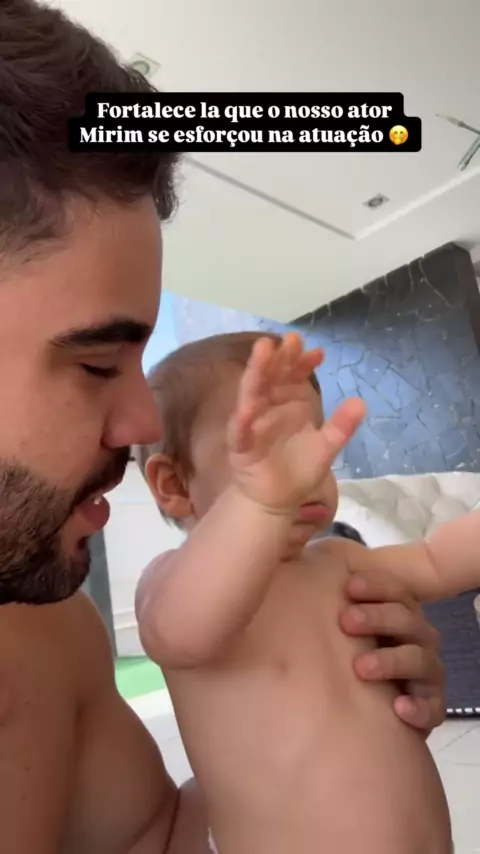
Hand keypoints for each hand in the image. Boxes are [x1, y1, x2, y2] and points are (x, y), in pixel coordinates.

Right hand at [228, 333, 364, 510]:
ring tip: (263, 352)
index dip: (304, 362)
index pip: (295, 375)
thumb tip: (361, 402)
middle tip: (290, 339)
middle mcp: (268, 405)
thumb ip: (341, 426)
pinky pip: (241, 428)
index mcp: (289, 402)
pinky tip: (249, 406)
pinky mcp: (240, 444)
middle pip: (272, 375)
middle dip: (280, 356)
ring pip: (252, 392)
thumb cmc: (298, 468)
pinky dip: (244, 417)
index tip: (318, 352)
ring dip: (256, 372)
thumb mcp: (326, 446)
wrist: (277, 500)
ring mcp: (252, 422)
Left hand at [340, 571, 444, 733]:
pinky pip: (432, 707)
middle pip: (406, 620)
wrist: (366, 706)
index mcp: (398, 612)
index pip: (395, 590)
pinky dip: (418, 707)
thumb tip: (314, 556)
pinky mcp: (429, 708)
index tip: (349, 586)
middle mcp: (416, 638)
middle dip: (378, 617)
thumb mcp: (338, 616)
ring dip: (390, 661)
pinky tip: (398, 707)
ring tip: (360, 667)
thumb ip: (327, 588)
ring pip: (419, 660)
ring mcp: (425, 673)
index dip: (376, 585)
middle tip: (346, 621)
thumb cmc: (348, 650)